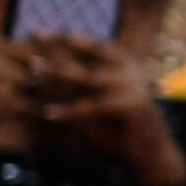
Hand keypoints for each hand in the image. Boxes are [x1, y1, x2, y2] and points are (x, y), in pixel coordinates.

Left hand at [18, 35, 185, 185]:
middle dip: (61, 44)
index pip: (93, 45)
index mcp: (127, 64)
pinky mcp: (131, 105)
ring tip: (34, 69)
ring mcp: (133, 85)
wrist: (151, 153)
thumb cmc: (121, 128)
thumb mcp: (96, 103)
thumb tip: (39, 79)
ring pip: (88, 76)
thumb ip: (75, 90)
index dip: (65, 38)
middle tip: (35, 37)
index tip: (38, 33)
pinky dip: (69, 110)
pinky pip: (92, 106)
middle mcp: (132, 69)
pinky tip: (48, 113)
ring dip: (58, 71)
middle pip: (91, 50)